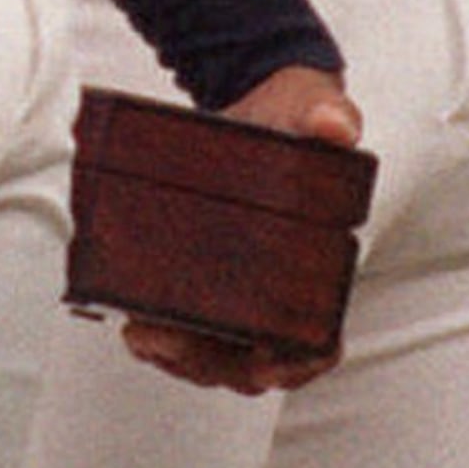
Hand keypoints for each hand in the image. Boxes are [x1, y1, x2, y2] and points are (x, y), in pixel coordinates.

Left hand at [120, 66, 362, 395]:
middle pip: (250, 361)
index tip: (268, 361)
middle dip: (209, 360)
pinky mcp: (202, 283)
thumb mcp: (312, 108)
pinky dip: (159, 336)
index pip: (317, 343)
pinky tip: (133, 317)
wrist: (262, 106)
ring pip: (212, 356)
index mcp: (320, 268)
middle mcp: (278, 294)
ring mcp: (238, 296)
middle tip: (170, 337)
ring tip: (142, 332)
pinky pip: (184, 330)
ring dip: (176, 355)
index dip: (296, 361)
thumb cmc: (296, 120)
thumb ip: (327, 114)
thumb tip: (335, 127)